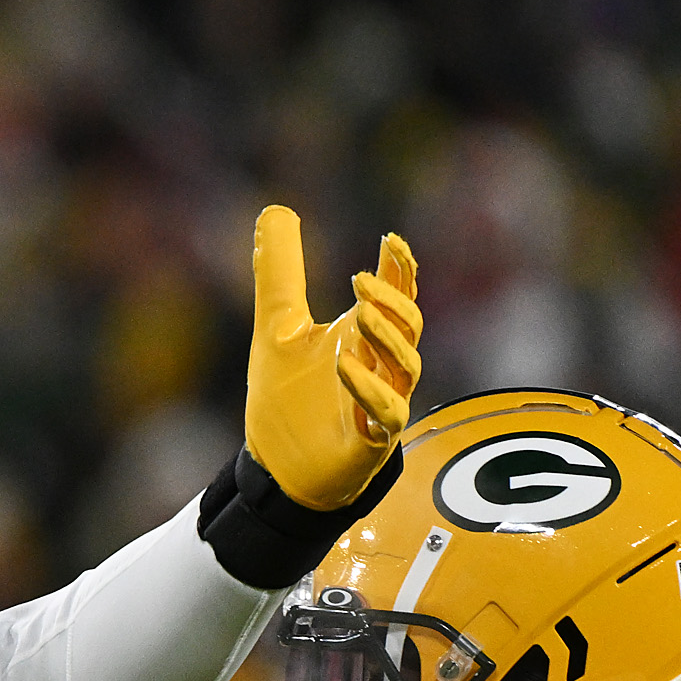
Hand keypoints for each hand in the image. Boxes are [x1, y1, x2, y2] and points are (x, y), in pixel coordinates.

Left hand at [243, 206, 421, 511]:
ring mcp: (382, 403)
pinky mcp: (371, 441)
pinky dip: (370, 389)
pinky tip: (346, 366)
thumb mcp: (277, 327)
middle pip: (408, 326)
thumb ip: (279, 273)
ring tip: (359, 312)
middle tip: (362, 278)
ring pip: (405, 365)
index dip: (399, 268)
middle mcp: (381, 367)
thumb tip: (273, 211)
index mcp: (364, 337)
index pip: (395, 296)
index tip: (390, 239)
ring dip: (386, 337)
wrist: (277, 469)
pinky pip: (386, 413)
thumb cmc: (288, 401)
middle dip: (392, 300)